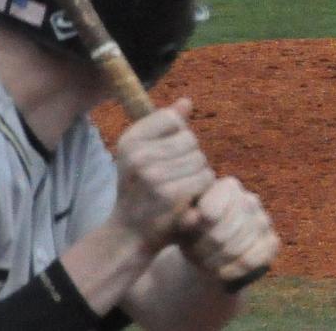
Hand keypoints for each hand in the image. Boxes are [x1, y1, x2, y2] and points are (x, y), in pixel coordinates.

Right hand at [111, 98, 215, 252]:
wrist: (130, 233)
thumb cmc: (140, 188)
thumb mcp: (142, 153)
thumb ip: (165, 125)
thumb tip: (186, 101)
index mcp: (129, 140)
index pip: (172, 118)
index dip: (177, 134)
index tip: (165, 152)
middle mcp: (139, 156)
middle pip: (190, 139)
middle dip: (189, 156)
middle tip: (173, 175)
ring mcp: (155, 175)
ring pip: (200, 159)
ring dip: (197, 173)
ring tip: (179, 186)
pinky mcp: (172, 194)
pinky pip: (205, 177)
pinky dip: (202, 188)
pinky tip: (187, 198)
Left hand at [178, 176, 279, 284]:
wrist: (209, 254)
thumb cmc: (192, 234)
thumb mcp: (182, 225)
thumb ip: (184, 218)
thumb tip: (191, 217)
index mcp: (228, 187)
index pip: (211, 213)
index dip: (197, 231)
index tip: (188, 235)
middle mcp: (250, 200)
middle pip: (222, 235)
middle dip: (204, 250)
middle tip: (195, 254)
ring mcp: (264, 221)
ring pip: (236, 250)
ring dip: (216, 262)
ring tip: (206, 262)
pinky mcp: (272, 243)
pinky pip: (252, 261)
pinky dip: (233, 270)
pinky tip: (223, 271)